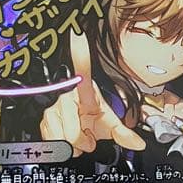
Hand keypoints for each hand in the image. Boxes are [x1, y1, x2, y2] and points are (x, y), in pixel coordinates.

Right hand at [39, 30, 145, 155]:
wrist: (76, 126)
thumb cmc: (91, 118)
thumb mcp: (109, 125)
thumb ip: (124, 135)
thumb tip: (139, 144)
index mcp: (85, 92)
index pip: (82, 74)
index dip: (81, 58)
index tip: (77, 36)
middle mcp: (66, 97)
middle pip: (73, 134)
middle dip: (83, 143)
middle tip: (88, 137)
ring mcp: (52, 109)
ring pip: (62, 140)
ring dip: (73, 147)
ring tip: (78, 138)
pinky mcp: (43, 120)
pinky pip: (52, 142)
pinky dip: (61, 147)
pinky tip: (66, 138)